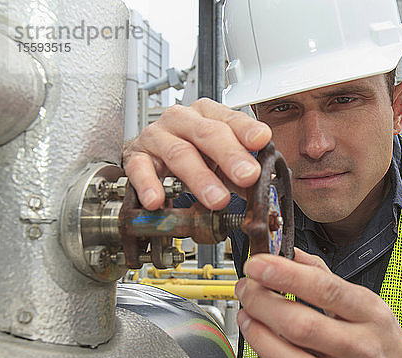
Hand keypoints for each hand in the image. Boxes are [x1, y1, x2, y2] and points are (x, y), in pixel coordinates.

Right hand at [122, 98, 271, 209]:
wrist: (148, 156)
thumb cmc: (189, 152)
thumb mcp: (219, 160)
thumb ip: (240, 171)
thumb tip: (265, 186)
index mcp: (207, 114)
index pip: (230, 118)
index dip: (246, 130)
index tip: (261, 140)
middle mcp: (182, 120)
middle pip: (208, 133)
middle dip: (230, 156)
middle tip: (247, 176)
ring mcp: (157, 136)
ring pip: (179, 153)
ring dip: (200, 178)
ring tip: (217, 199)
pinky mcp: (136, 156)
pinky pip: (140, 169)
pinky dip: (149, 185)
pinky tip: (157, 200)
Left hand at [225, 248, 401, 357]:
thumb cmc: (380, 336)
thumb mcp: (364, 300)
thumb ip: (324, 277)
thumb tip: (286, 253)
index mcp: (369, 313)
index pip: (324, 290)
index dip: (285, 275)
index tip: (257, 264)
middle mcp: (360, 348)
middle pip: (303, 326)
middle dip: (264, 304)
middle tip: (245, 289)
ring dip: (261, 339)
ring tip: (246, 317)